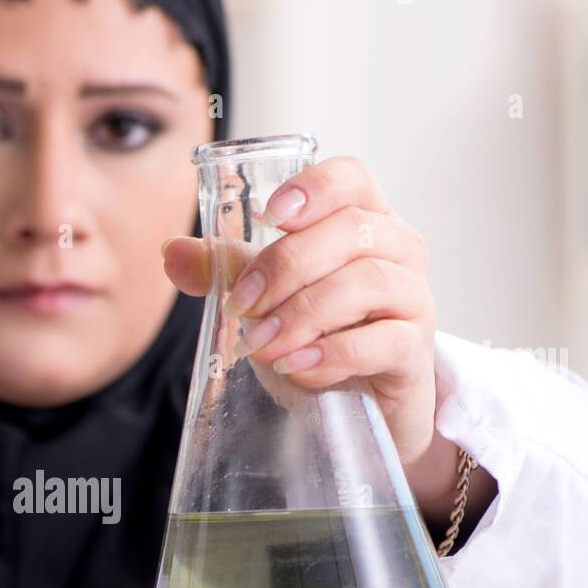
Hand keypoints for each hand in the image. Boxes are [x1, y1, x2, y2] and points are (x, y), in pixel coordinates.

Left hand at [162, 155, 437, 468]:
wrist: (359, 409)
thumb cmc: (319, 338)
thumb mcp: (268, 299)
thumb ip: (226, 271)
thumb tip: (172, 250)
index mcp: (362, 221)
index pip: (350, 178)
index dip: (312, 188)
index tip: (267, 217)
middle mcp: (397, 250)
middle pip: (350, 230)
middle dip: (285, 266)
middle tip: (242, 306)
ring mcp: (413, 298)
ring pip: (366, 282)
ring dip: (302, 313)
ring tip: (260, 346)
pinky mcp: (415, 351)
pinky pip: (382, 342)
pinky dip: (331, 354)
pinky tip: (296, 366)